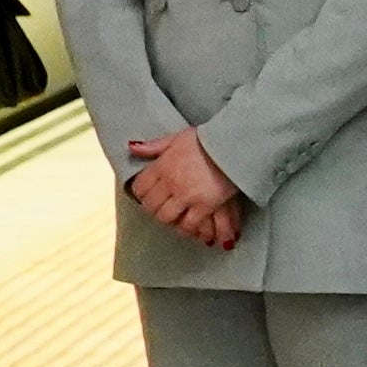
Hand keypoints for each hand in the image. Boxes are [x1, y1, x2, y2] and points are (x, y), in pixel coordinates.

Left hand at [120, 127, 244, 251]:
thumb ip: (154, 146)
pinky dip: (191, 228)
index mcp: (162, 166)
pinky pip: (191, 224)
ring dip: (172, 221)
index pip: (140, 188)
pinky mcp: (206, 205)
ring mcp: (187, 196)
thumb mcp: (177, 138)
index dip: (142, 194)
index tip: (149, 195)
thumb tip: (132, 147)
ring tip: (180, 219)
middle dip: (155, 209)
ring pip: (167, 218)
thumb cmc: (207, 140)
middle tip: (164, 209)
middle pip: (151, 206)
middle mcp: (171, 183)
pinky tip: (194, 227)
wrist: (234, 146)